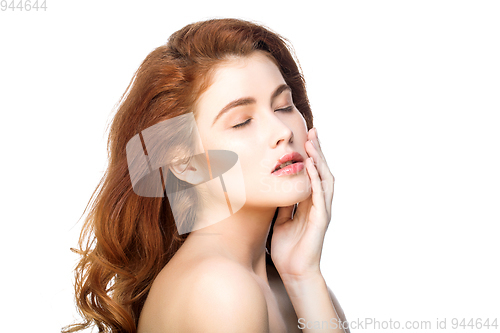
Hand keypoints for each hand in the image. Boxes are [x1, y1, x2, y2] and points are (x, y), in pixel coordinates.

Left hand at [270, 127, 334, 281]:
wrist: (294, 272)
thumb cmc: (287, 249)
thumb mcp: (280, 220)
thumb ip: (282, 205)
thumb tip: (274, 188)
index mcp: (309, 203)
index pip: (312, 174)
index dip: (310, 156)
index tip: (304, 137)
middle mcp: (318, 204)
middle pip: (321, 172)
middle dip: (318, 151)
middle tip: (312, 131)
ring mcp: (321, 212)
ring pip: (325, 180)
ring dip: (320, 161)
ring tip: (313, 144)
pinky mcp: (321, 221)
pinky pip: (320, 197)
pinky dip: (316, 181)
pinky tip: (310, 167)